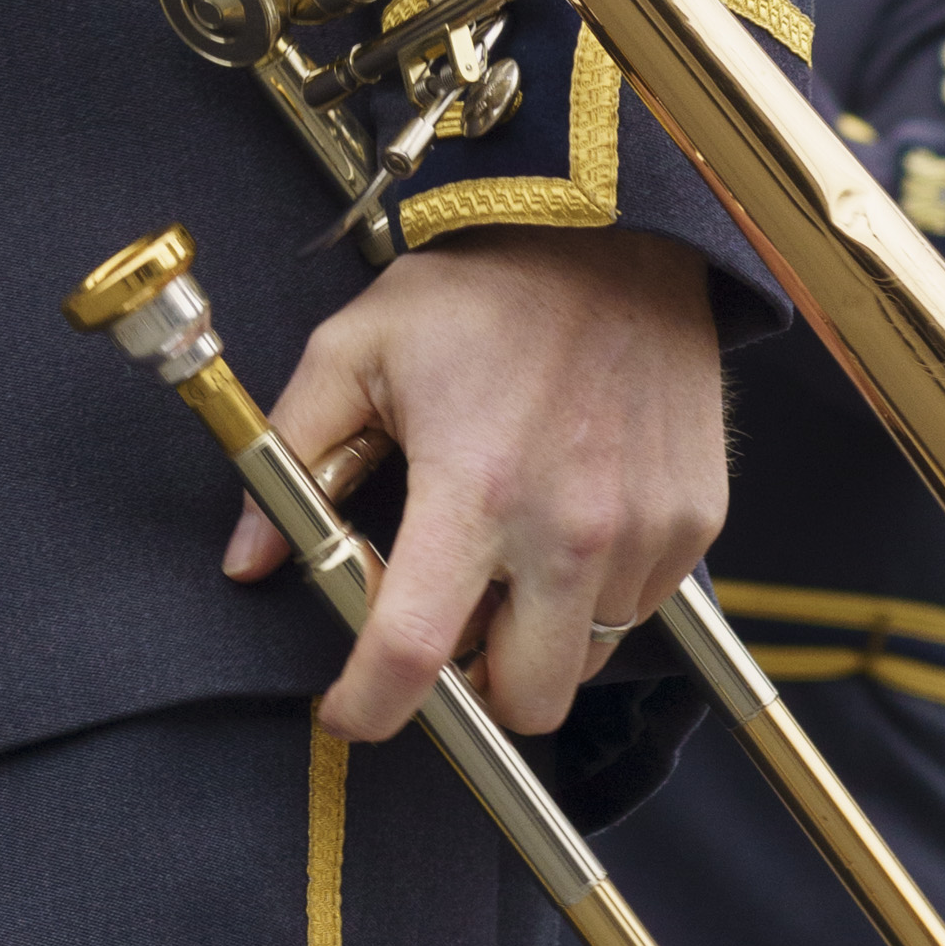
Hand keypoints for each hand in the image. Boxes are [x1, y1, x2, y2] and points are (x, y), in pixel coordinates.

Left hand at [229, 235, 724, 740]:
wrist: (612, 233)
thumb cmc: (478, 289)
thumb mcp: (354, 352)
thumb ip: (294, 458)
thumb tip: (248, 558)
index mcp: (473, 490)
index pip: (417, 653)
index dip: (370, 706)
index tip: (348, 712)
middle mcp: (570, 528)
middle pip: (523, 700)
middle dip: (473, 691)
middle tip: (444, 635)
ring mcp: (644, 530)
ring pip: (584, 659)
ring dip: (537, 638)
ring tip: (505, 561)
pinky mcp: (696, 520)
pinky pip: (641, 607)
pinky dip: (595, 594)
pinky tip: (564, 525)